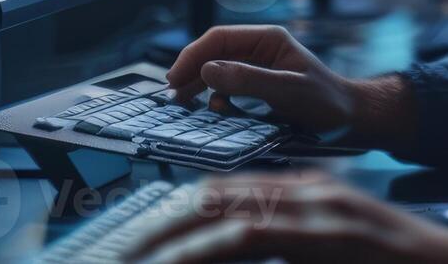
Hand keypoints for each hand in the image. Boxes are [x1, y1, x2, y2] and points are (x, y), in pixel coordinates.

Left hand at [123, 172, 447, 263]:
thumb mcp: (335, 258)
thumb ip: (293, 252)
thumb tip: (241, 253)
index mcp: (307, 195)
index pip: (222, 192)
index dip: (170, 213)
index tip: (131, 239)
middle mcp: (308, 191)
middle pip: (209, 194)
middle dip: (154, 223)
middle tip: (112, 250)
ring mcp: (319, 208)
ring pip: (220, 208)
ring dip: (165, 236)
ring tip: (125, 258)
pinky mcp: (329, 233)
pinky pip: (251, 235)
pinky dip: (203, 249)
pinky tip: (171, 263)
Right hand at [165, 25, 356, 132]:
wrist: (352, 122)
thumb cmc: (327, 103)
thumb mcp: (287, 91)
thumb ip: (248, 80)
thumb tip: (208, 71)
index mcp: (268, 40)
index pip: (219, 38)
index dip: (193, 55)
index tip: (175, 78)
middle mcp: (261, 50)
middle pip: (214, 53)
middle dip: (191, 71)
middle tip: (173, 95)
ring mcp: (260, 68)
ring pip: (218, 70)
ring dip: (199, 85)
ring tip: (182, 103)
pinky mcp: (261, 88)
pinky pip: (229, 87)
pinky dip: (216, 97)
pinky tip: (214, 111)